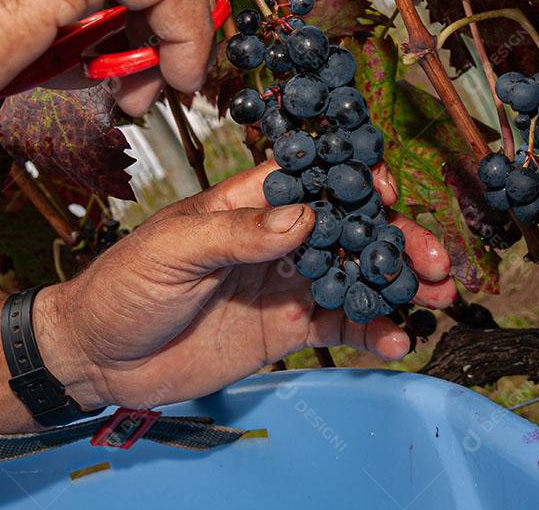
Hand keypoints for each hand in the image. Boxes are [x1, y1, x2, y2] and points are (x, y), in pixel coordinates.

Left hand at [34, 161, 457, 408]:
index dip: (355, 181)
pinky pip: (338, 326)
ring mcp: (285, 284)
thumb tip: (305, 217)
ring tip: (441, 297)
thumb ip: (239, 233)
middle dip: (397, 240)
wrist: (98, 357)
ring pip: (356, 277)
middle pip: (351, 230)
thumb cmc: (123, 286)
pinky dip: (372, 332)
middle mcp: (278, 240)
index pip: (314, 180)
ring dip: (398, 284)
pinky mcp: (285, 329)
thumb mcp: (174, 250)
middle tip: (437, 260)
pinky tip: (398, 340)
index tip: (386, 192)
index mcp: (251, 203)